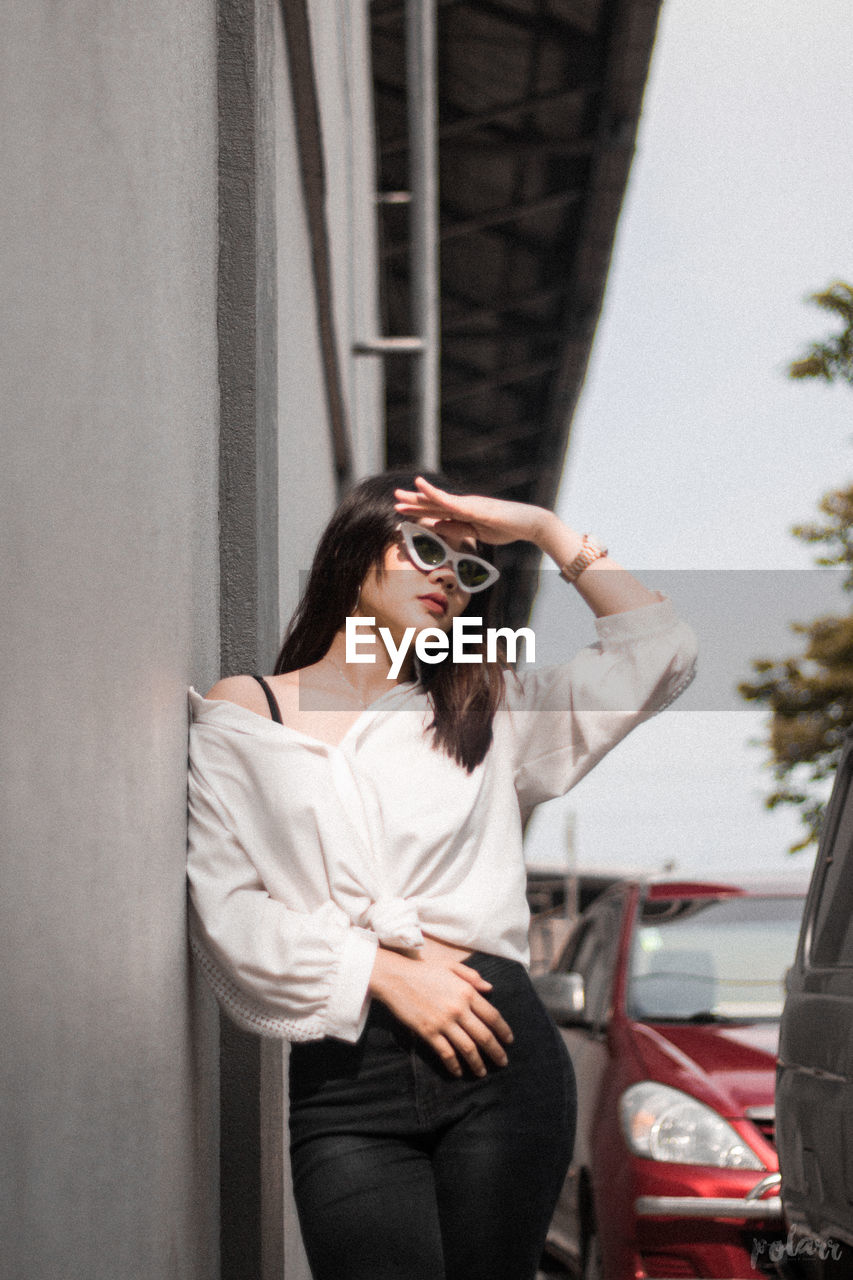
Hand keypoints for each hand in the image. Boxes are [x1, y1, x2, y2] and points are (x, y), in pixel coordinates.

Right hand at [369, 947, 513, 1077]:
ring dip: (477, 1063)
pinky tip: (458, 1072)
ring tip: (482, 1072)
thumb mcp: (451, 967)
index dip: (503, 1030)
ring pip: (468, 1048)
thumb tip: (490, 988)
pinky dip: (454, 1065)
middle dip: (496, 1052)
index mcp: (467, 992)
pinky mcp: (429, 1032)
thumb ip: (472, 977)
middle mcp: (458, 1009)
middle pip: (484, 1036)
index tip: (509, 1041)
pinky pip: (446, 1053)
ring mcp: (443, 1022)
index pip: (492, 1016)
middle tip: (503, 1062)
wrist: (396, 978)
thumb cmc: (425, 971)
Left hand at [394, 476, 551, 547]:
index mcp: (464, 511)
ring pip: (439, 500)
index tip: (401, 508)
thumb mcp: (476, 533)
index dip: (418, 508)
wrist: (530, 523)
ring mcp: (469, 504)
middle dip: (413, 500)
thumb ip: (457, 529)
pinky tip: (424, 489)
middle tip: (395, 496)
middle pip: (434, 502)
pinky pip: (452, 502)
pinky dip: (436, 495)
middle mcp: (464, 504)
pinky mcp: (476, 507)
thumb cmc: (506, 527)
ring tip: (401, 494)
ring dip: (419, 497)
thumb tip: (437, 526)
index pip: (436, 510)